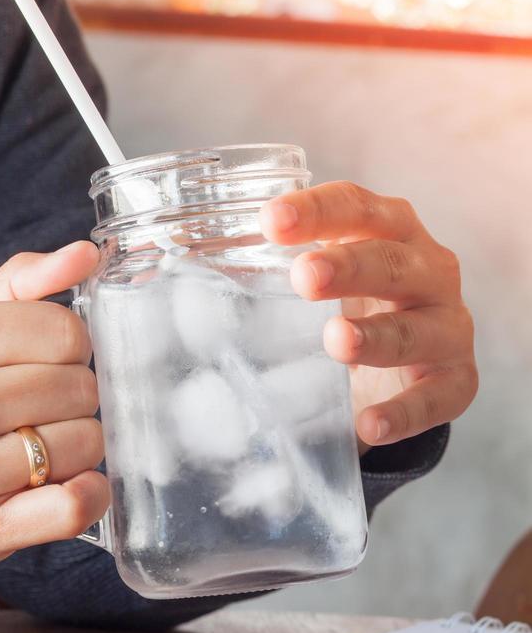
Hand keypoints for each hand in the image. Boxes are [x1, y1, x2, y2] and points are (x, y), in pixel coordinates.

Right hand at [0, 242, 108, 585]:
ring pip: (86, 443)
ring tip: (39, 449)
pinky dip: (89, 496)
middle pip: (80, 388)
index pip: (65, 332)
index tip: (47, 363)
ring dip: (78, 447)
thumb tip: (86, 254)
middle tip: (37, 411)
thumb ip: (19, 285)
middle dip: (72, 399)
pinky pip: (74, 505)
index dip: (70, 349)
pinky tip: (68, 485)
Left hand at [260, 181, 477, 449]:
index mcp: (389, 230)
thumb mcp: (320, 280)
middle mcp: (428, 269)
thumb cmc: (355, 304)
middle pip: (392, 261)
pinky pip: (436, 397)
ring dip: (375, 336)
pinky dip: (404, 411)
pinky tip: (369, 424)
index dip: (317, 212)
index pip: (356, 207)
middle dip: (349, 267)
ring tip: (336, 342)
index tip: (270, 222)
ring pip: (417, 329)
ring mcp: (447, 326)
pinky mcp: (457, 381)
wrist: (408, 363)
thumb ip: (265, 267)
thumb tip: (176, 259)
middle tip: (304, 277)